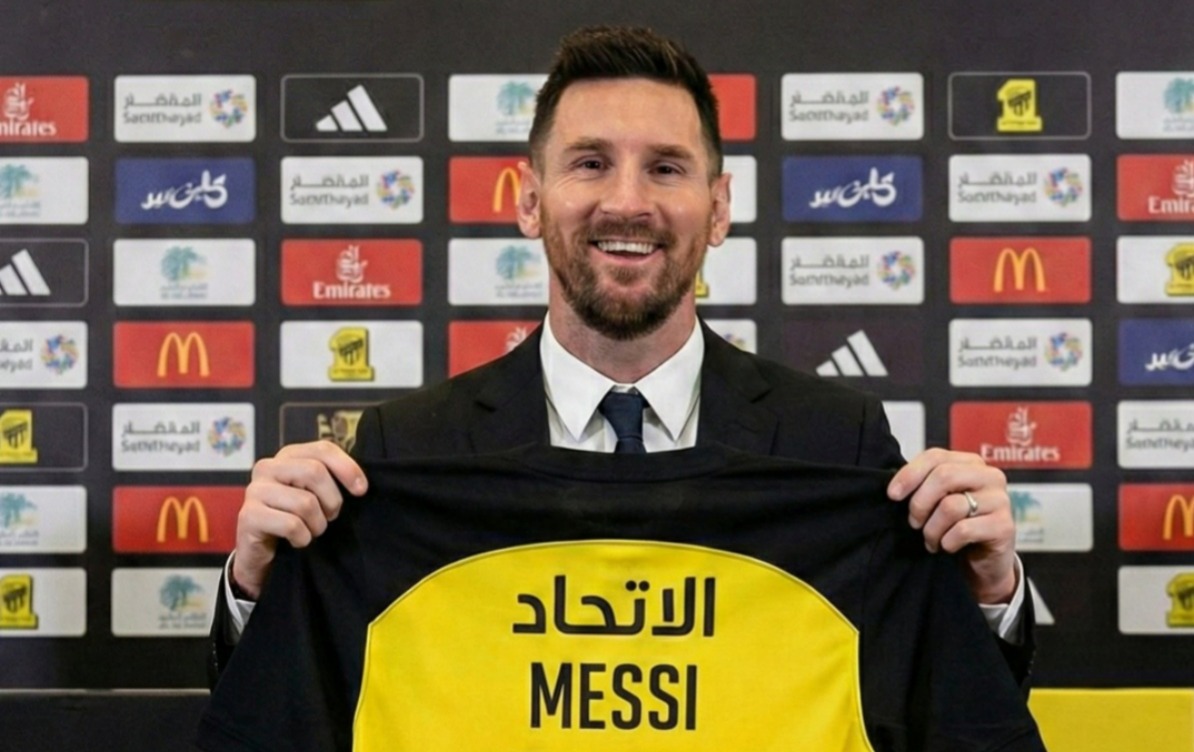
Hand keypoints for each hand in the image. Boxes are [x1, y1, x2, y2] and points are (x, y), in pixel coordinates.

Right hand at [231, 441, 366, 599]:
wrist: (262, 553)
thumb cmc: (295, 518)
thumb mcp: (315, 494)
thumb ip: (331, 479)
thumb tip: (361, 484)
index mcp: (287, 456)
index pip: (323, 449)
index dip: (347, 468)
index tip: (361, 490)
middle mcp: (267, 467)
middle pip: (315, 472)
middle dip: (332, 501)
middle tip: (330, 517)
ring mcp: (255, 490)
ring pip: (305, 502)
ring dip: (317, 525)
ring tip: (311, 530)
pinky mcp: (248, 516)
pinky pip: (292, 525)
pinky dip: (303, 538)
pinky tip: (297, 541)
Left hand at [887, 448, 1016, 604]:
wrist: (985, 562)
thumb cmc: (957, 526)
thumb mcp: (940, 501)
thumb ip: (925, 485)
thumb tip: (895, 488)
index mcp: (972, 463)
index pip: (935, 456)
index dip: (909, 474)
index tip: (892, 495)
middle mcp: (990, 476)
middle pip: (943, 476)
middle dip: (920, 503)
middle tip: (914, 522)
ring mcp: (1001, 500)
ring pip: (950, 506)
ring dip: (931, 529)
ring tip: (930, 540)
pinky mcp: (1004, 526)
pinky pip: (963, 530)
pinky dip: (947, 542)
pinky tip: (947, 547)